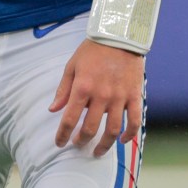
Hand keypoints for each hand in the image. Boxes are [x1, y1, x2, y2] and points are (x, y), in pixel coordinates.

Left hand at [49, 39, 143, 157]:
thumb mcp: (72, 65)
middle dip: (81, 141)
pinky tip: (121, 141)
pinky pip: (134, 122)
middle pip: (90, 128)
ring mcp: (119, 97)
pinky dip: (129, 135)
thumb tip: (53, 109)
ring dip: (104, 145)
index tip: (60, 143)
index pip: (69, 118)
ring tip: (97, 151)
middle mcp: (101, 95)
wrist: (118, 35)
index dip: (62, 134)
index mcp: (82, 87)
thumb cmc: (92, 50)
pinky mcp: (134, 96)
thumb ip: (63, 89)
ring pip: (112, 130)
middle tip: (77, 145)